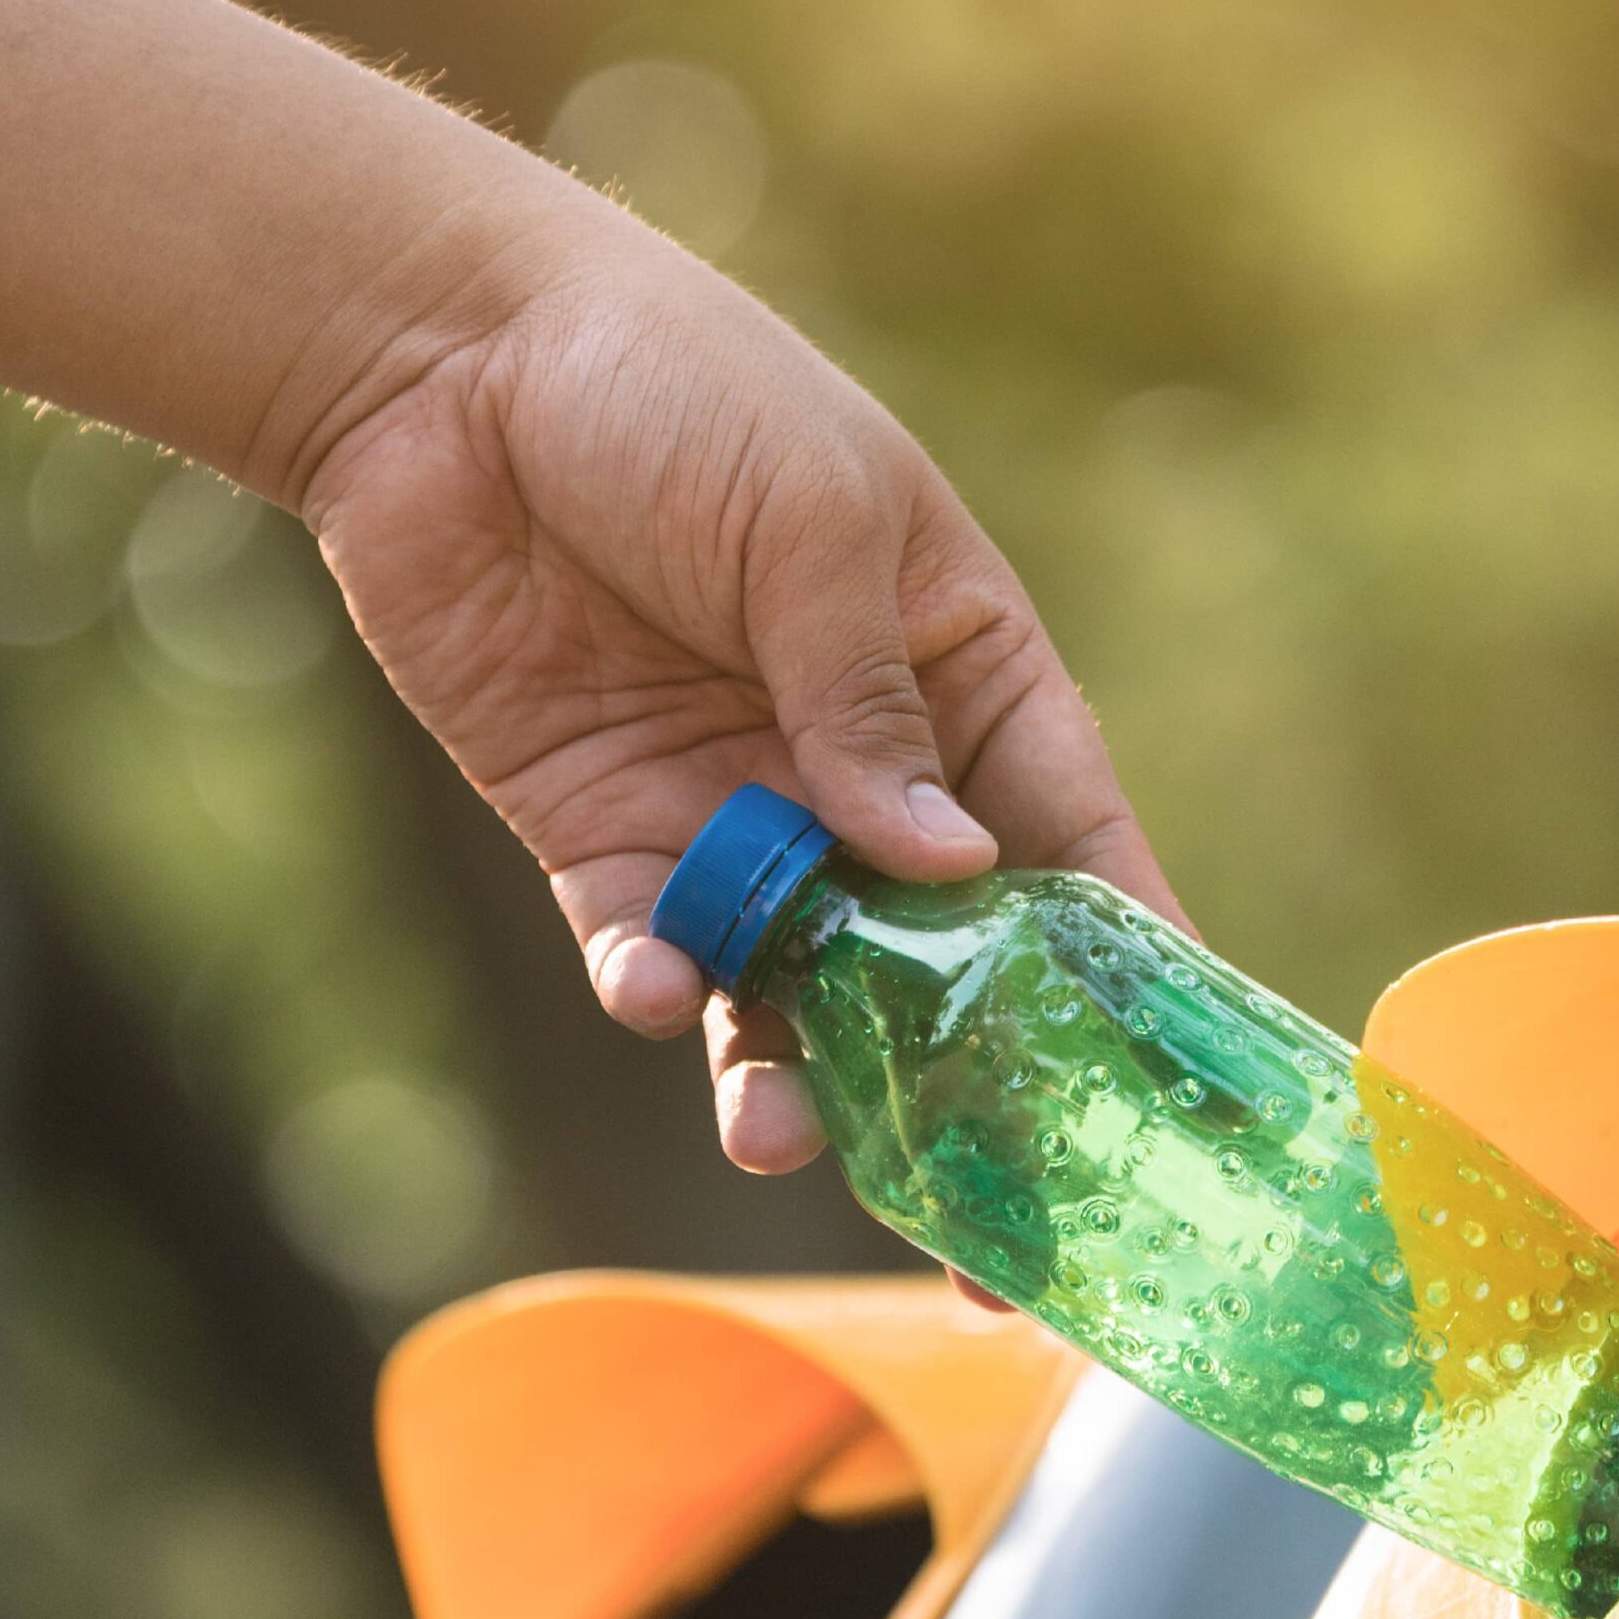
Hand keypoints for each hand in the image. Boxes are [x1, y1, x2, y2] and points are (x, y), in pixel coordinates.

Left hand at [300, 223, 1177, 1172]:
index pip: (1070, 844)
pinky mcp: (604, 832)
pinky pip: (655, 948)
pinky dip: (660, 987)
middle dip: (965, 1103)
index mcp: (962, 670)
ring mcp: (732, 808)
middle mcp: (858, 765)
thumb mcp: (812, 522)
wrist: (442, 361)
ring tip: (774, 1138)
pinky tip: (656, 992)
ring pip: (793, 991)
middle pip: (940, 965)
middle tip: (989, 1257)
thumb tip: (950, 866)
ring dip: (793, 1080)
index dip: (1124, 976)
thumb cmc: (671, 387)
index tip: (1175, 1110)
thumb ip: (867, 703)